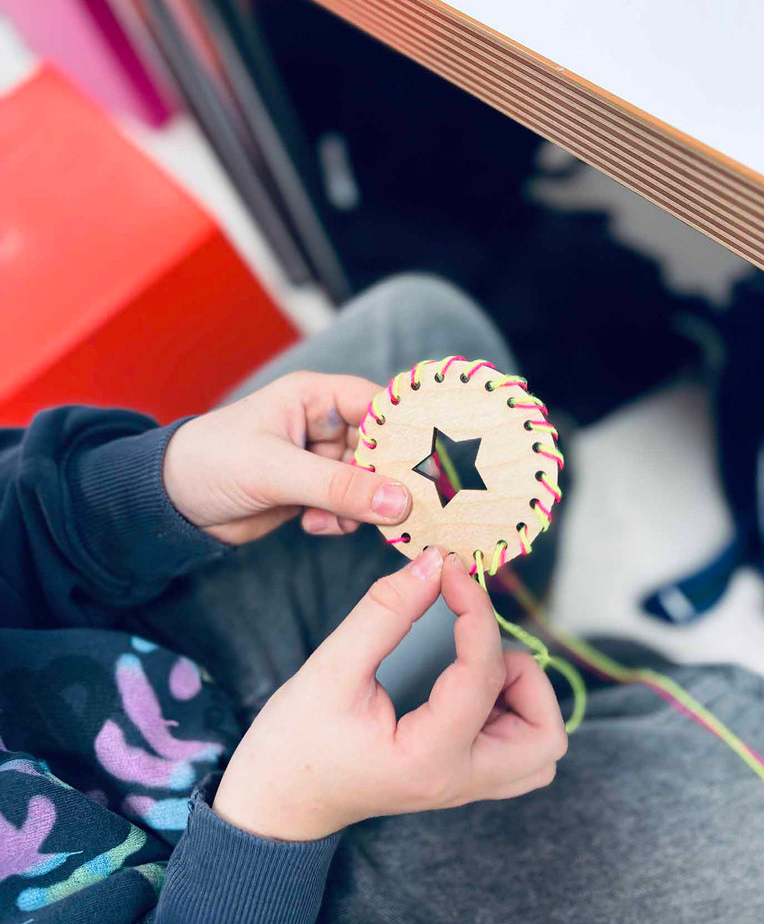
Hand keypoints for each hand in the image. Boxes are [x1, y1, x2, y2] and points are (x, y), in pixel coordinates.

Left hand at [163, 371, 410, 543]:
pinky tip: (313, 525)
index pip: (379, 405)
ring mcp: (318, 461)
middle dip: (387, 480)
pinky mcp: (311, 492)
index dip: (406, 431)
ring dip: (360, 507)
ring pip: (368, 483)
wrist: (168, 504)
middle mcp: (323, 424)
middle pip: (380, 449)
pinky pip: (348, 506)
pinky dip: (341, 520)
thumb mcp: (275, 471)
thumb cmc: (210, 462)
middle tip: (402, 508)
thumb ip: (338, 487)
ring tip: (332, 519)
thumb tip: (398, 502)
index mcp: (315, 398)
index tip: (433, 461)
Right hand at [213, 550, 567, 840]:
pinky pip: (515, 750)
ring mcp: (462, 786)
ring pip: (539, 747)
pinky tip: (463, 682)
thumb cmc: (294, 743)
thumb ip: (384, 613)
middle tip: (473, 639)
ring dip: (523, 695)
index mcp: (429, 758)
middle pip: (544, 734)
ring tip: (470, 661)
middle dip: (522, 673)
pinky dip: (508, 710)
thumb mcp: (331, 670)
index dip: (475, 611)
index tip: (450, 571)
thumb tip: (433, 565)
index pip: (484, 676)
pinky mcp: (457, 778)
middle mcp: (458, 781)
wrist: (275, 804)